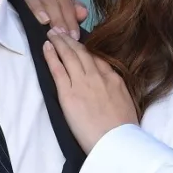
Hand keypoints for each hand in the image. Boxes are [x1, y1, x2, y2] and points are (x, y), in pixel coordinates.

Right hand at [15, 0, 87, 39]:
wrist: (9, 17)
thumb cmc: (39, 14)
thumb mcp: (58, 14)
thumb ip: (72, 13)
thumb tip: (83, 13)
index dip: (72, 18)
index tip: (74, 36)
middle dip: (63, 19)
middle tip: (65, 36)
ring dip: (53, 15)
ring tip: (56, 31)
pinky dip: (37, 9)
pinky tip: (43, 20)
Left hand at [43, 28, 137, 153]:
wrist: (117, 142)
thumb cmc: (123, 130)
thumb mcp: (127, 103)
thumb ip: (117, 92)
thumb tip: (112, 90)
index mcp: (114, 79)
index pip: (98, 59)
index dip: (86, 49)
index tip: (79, 43)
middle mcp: (98, 77)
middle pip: (82, 52)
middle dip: (70, 39)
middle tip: (61, 30)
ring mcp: (82, 83)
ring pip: (69, 56)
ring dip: (59, 42)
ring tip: (51, 33)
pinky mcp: (68, 94)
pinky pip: (57, 69)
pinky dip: (50, 56)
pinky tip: (46, 47)